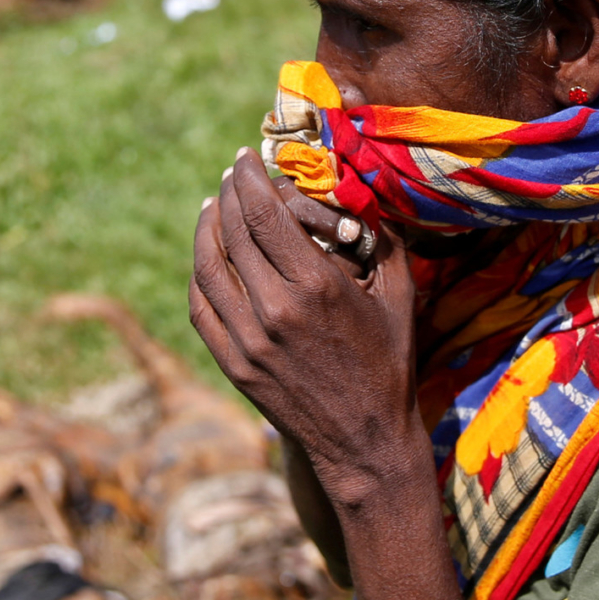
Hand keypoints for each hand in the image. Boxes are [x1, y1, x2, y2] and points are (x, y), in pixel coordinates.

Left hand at [192, 148, 424, 503]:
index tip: (244, 157)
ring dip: (206, 229)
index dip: (248, 177)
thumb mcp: (399, 296)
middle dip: (228, 194)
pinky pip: (201, 308)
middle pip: (232, 232)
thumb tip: (363, 193)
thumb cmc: (390, 364)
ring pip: (207, 267)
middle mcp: (275, 310)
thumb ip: (382, 239)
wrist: (366, 443)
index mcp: (316, 286)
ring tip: (213, 207)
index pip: (263, 212)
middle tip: (232, 174)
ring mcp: (248, 341)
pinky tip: (208, 256)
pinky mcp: (234, 366)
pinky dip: (199, 274)